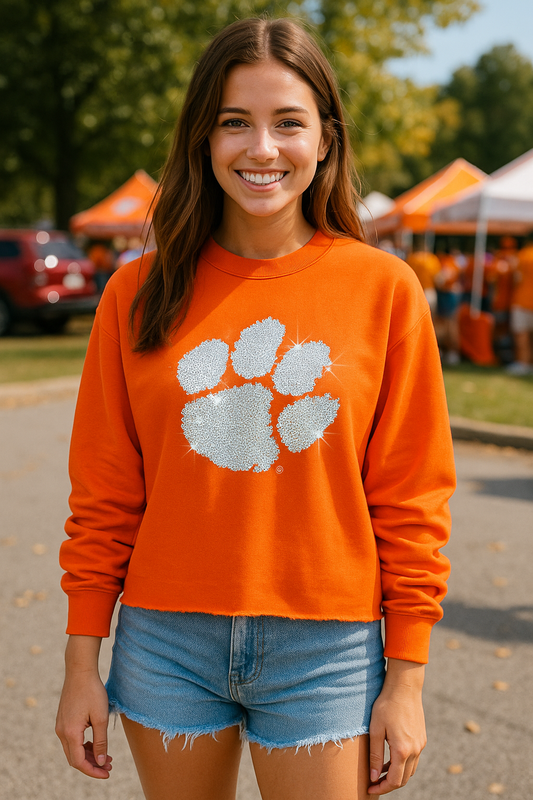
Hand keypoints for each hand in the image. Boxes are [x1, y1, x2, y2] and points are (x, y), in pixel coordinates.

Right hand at [55, 636, 111, 779]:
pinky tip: (96, 744)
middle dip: (92, 765)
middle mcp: (62, 732)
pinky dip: (83, 746)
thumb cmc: (92, 691)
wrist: (80, 671)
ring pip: (73, 750)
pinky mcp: (63, 720)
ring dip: (89, 755)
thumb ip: (101, 742)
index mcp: (70, 733)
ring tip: (107, 756)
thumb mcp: (100, 717)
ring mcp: (61, 726)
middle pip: (75, 758)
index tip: (107, 773)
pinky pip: (72, 740)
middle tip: (110, 765)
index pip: (79, 762)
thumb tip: (101, 762)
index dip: (93, 771)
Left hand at [367, 659, 425, 794]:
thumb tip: (373, 776)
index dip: (381, 788)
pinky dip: (403, 764)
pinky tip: (391, 759)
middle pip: (404, 779)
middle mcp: (415, 750)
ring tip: (380, 772)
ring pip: (410, 770)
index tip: (370, 788)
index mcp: (403, 750)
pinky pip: (413, 759)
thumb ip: (375, 755)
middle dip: (389, 784)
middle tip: (374, 783)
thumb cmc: (386, 705)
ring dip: (396, 775)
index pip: (394, 781)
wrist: (405, 687)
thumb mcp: (376, 729)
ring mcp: (421, 745)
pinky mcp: (422, 738)